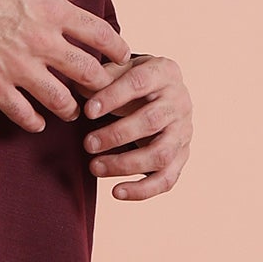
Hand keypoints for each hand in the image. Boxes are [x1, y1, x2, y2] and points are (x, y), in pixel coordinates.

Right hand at [0, 0, 129, 131]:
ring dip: (70, 110)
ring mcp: (19, 67)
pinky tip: (37, 123)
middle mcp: (42, 41)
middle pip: (89, 73)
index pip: (101, 35)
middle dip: (100, 85)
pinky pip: (23, 114)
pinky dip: (34, 123)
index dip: (118, 49)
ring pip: (61, 102)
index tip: (121, 58)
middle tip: (99, 90)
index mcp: (53, 10)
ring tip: (71, 111)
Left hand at [79, 51, 193, 199]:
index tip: (88, 111)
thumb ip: (101, 77)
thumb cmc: (135, 82)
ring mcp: (183, 132)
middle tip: (87, 144)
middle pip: (151, 121)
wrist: (163, 93)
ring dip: (126, 164)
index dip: (113, 97)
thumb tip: (79, 88)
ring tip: (95, 167)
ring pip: (160, 153)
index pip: (140, 83)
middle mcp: (179, 102)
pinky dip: (142, 190)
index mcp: (164, 73)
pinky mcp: (181, 157)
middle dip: (116, 135)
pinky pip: (167, 179)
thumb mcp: (121, 69)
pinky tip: (116, 192)